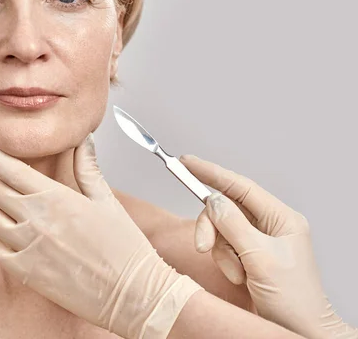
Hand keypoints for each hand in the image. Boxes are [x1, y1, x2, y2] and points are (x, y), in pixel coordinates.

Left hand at [0, 133, 202, 338]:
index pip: (8, 168)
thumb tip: (83, 140)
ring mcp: (29, 249)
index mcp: (55, 198)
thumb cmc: (124, 247)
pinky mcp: (27, 273)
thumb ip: (87, 167)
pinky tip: (4, 228)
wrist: (131, 294)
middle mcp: (36, 221)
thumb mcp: (106, 200)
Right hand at [180, 154, 356, 338]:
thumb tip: (213, 200)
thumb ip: (233, 225)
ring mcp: (258, 241)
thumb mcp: (261, 259)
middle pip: (225, 210)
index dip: (212, 173)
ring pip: (220, 230)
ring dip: (221, 252)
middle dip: (212, 229)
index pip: (240, 187)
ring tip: (236, 272)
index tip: (187, 162)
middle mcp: (269, 226)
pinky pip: (222, 248)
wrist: (299, 332)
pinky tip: (239, 277)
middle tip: (203, 246)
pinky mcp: (248, 256)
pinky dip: (224, 262)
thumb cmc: (294, 300)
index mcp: (281, 218)